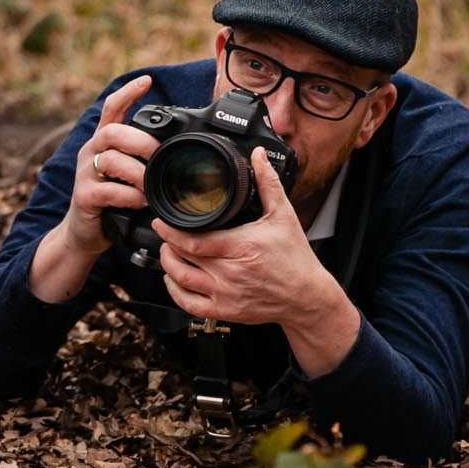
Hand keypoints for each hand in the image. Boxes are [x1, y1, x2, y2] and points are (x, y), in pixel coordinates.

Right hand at [25, 75, 156, 303]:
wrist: (85, 234)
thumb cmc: (113, 202)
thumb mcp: (127, 175)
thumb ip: (143, 160)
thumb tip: (178, 152)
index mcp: (104, 143)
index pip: (112, 109)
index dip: (128, 93)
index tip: (146, 80)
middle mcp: (91, 153)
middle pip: (112, 132)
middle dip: (140, 141)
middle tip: (159, 156)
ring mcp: (85, 174)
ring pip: (111, 160)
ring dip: (138, 173)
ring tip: (151, 187)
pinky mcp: (84, 197)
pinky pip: (107, 190)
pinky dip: (129, 196)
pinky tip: (139, 202)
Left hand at [150, 147, 337, 328]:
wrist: (307, 297)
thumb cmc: (295, 258)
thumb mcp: (283, 216)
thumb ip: (268, 183)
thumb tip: (257, 156)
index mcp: (242, 247)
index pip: (194, 240)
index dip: (170, 231)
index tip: (161, 222)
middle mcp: (231, 273)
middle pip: (183, 257)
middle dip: (168, 243)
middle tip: (164, 232)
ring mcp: (227, 295)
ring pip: (182, 280)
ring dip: (168, 264)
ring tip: (168, 250)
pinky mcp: (226, 311)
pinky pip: (190, 304)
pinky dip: (175, 291)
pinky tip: (173, 278)